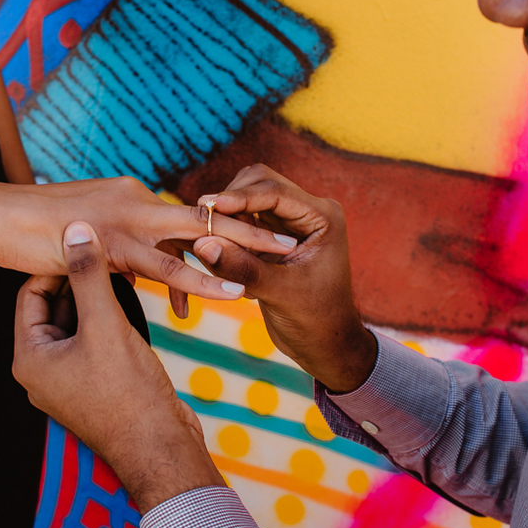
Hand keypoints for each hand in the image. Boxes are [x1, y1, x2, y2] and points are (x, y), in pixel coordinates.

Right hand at [0, 175, 297, 310]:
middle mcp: (137, 199)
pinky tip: (230, 290)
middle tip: (294, 237)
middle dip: (254, 225)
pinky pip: (166, 265)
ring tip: (282, 257)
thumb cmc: (31, 228)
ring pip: (198, 236)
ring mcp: (125, 219)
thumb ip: (117, 252)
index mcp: (132, 196)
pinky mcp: (111, 242)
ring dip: (242, 246)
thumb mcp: (85, 239)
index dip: (225, 228)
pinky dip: (202, 278)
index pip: (188, 215)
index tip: (260, 238)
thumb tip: (137, 272)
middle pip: (208, 215)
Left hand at [13, 221, 225, 513]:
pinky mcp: (96, 388)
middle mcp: (43, 371)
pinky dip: (109, 323)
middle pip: (54, 309)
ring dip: (97, 300)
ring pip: (78, 325)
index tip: (82, 241)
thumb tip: (76, 231)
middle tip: (105, 250)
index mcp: (30, 358)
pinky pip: (95, 344)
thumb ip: (89, 275)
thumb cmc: (128, 392)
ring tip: (123, 271)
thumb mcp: (106, 324)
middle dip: (79, 281)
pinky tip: (133, 304)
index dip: (56, 264)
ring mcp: (69, 382)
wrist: (161, 448)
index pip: (31, 294)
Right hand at [190, 165, 377, 392]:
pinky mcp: (272, 236)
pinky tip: (213, 249)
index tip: (209, 204)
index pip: (275, 191)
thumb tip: (203, 244)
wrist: (325, 343)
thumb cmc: (316, 320)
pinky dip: (226, 229)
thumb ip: (242, 268)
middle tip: (202, 218)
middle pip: (259, 183)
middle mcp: (306, 212)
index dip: (240, 196)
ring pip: (247, 198)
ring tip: (207, 237)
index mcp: (322, 217)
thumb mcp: (280, 294)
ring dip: (226, 214)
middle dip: (230, 199)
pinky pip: (243, 220)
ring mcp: (288, 222)